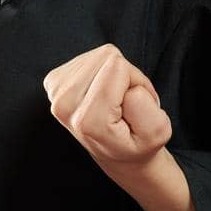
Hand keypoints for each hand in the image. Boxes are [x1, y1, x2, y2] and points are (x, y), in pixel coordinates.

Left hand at [42, 43, 172, 168]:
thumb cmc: (139, 143)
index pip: (119, 67)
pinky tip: (101, 93)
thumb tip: (123, 79)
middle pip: (107, 56)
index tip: (135, 106)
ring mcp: (55, 92)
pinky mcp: (54, 81)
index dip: (137, 80)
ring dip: (114, 72)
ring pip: (99, 54)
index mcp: (88, 120)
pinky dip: (101, 70)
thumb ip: (145, 108)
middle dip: (125, 74)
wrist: (118, 155)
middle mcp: (64, 105)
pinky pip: (89, 57)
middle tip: (126, 102)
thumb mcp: (157, 133)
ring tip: (116, 100)